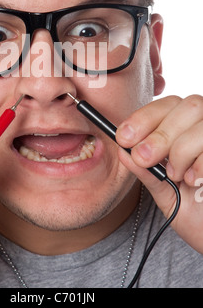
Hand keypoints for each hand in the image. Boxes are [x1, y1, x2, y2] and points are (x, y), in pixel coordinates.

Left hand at [116, 95, 202, 253]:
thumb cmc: (195, 212)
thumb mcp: (163, 190)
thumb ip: (145, 170)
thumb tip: (122, 150)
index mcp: (188, 129)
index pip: (167, 105)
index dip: (143, 118)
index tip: (124, 138)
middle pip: (187, 106)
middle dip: (159, 133)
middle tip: (143, 157)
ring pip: (200, 125)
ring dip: (180, 150)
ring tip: (175, 175)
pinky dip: (198, 165)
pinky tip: (193, 180)